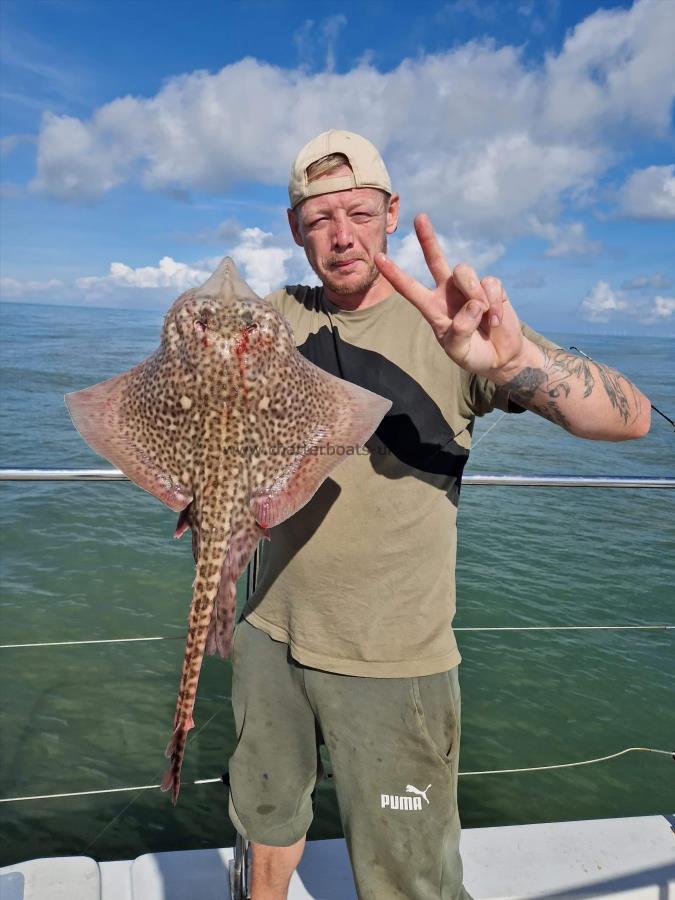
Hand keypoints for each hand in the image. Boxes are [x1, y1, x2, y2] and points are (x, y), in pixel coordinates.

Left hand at [375, 214, 525, 380]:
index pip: (409, 288)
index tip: (378, 257)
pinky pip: (490, 284)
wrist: (500, 355)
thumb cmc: (472, 354)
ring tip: (484, 319)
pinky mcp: (490, 286)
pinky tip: (495, 319)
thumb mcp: (459, 350)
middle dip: (428, 238)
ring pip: (465, 272)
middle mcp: (447, 292)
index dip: (394, 274)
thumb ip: (459, 331)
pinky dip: (494, 303)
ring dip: (474, 295)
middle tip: (420, 218)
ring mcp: (468, 287)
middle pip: (435, 259)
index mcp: (432, 308)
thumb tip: (473, 304)